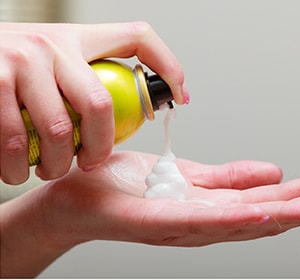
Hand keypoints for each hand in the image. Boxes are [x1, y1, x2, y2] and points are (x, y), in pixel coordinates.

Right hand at [0, 22, 187, 183]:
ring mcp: (21, 61)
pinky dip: (17, 166)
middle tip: (91, 163)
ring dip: (55, 165)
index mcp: (76, 38)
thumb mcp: (51, 56)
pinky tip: (18, 169)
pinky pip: (15, 139)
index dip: (168, 66)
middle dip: (99, 147)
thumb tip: (124, 113)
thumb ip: (82, 76)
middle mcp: (52, 45)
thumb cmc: (10, 62)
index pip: (137, 39)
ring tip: (50, 169)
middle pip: (100, 105)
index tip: (181, 95)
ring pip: (58, 131)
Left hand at [0, 151, 299, 276]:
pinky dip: (238, 217)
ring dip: (287, 214)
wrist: (76, 196)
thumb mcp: (187, 173)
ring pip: (244, 221)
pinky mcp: (158, 222)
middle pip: (267, 213)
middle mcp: (205, 222)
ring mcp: (184, 226)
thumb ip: (229, 176)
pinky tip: (268, 210)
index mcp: (213, 207)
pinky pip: (204, 220)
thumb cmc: (127, 186)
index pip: (269, 200)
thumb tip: (273, 171)